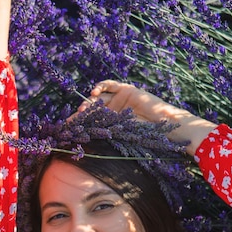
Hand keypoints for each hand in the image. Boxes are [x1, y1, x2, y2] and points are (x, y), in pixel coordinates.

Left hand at [80, 80, 215, 155]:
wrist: (164, 126)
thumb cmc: (147, 136)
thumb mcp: (120, 137)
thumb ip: (105, 136)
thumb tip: (82, 147)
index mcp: (111, 123)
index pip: (91, 120)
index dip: (78, 123)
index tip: (67, 129)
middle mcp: (114, 110)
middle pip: (92, 108)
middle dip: (81, 113)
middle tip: (73, 119)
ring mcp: (119, 99)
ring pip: (99, 97)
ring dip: (89, 101)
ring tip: (83, 109)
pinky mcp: (126, 89)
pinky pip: (110, 85)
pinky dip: (100, 87)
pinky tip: (94, 94)